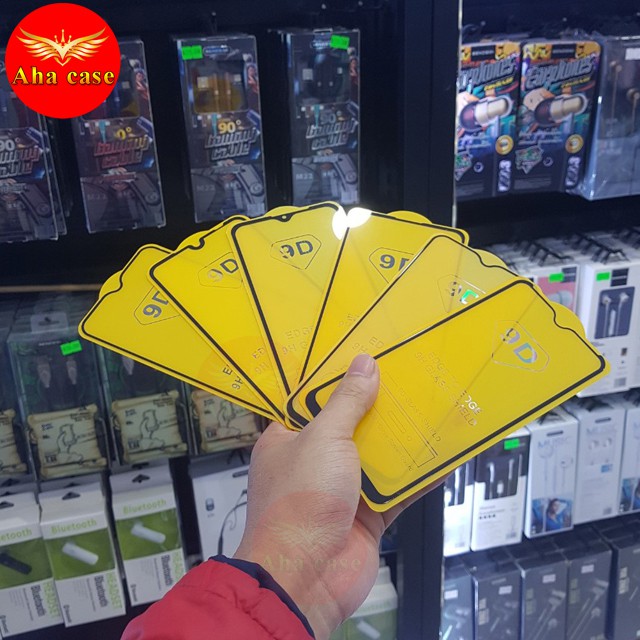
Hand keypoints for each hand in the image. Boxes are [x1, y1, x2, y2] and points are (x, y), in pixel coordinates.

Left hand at [234, 354, 438, 638]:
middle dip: (378, 409)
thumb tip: (364, 364)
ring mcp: (340, 489)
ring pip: (376, 458)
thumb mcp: (324, 438)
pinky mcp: (367, 515)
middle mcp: (313, 461)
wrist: (307, 578)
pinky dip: (417, 478)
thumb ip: (347, 402)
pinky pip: (396, 491)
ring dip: (401, 442)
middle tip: (408, 380)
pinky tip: (442, 459)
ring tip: (431, 410)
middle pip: (350, 427)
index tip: (365, 358)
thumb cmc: (301, 499)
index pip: (311, 402)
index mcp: (288, 439)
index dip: (337, 381)